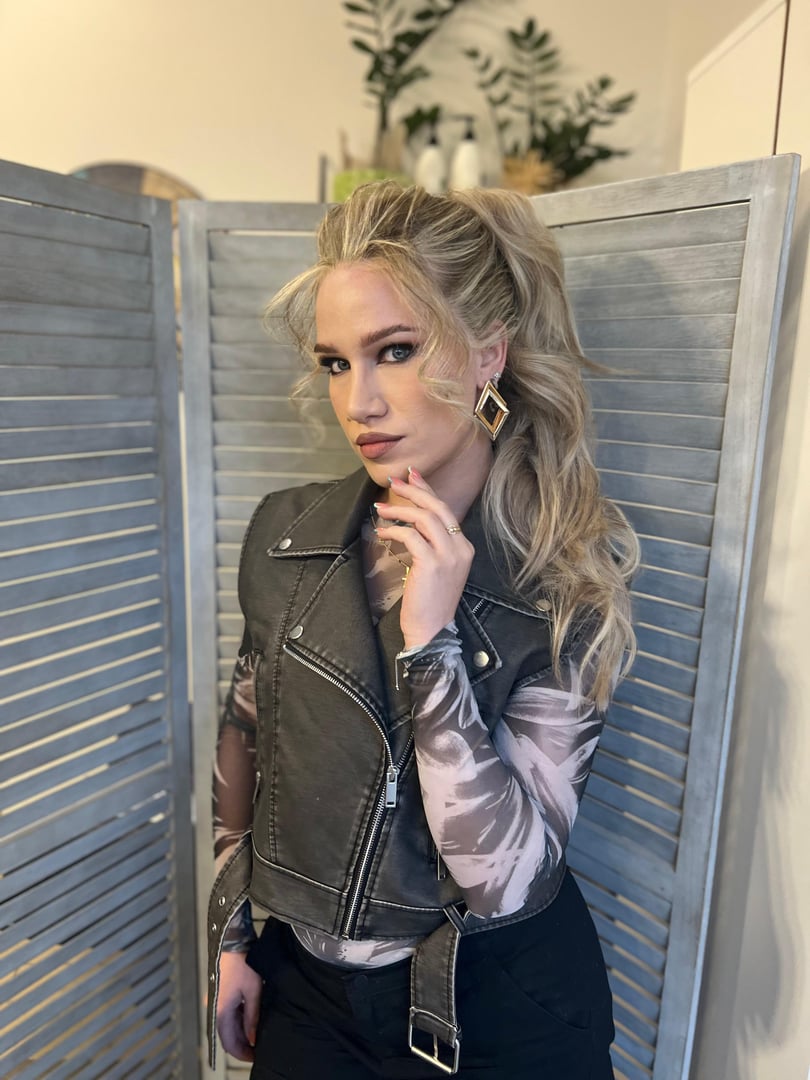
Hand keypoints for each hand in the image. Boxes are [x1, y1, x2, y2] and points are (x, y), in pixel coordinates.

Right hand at [216, 950, 262, 1061]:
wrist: (232, 942)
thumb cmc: (243, 963)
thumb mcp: (253, 991)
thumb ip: (252, 1017)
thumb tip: (253, 1038)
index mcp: (221, 1012)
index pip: (229, 1043)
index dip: (242, 1053)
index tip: (254, 1056)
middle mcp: (216, 1009)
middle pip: (227, 1036)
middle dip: (242, 1044)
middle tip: (258, 1047)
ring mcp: (217, 1002)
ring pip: (228, 1026)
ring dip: (240, 1032)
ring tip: (256, 1034)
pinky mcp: (220, 995)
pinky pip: (228, 1014)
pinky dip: (238, 1020)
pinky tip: (250, 1019)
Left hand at [375, 469, 474, 648]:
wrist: (432, 630)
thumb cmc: (430, 602)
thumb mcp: (438, 568)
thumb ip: (431, 545)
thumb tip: (411, 522)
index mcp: (464, 547)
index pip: (446, 511)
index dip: (428, 491)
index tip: (413, 476)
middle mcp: (461, 548)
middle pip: (438, 508)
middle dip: (414, 490)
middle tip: (395, 481)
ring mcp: (448, 556)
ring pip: (425, 518)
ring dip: (400, 509)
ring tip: (380, 508)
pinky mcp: (431, 563)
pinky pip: (411, 536)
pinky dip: (394, 530)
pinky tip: (382, 532)